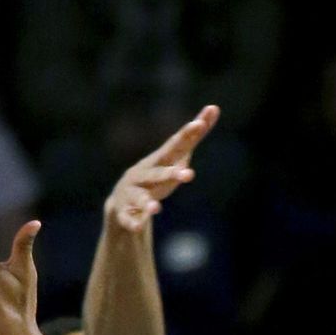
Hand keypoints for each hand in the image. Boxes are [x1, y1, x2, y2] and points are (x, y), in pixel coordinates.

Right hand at [105, 104, 219, 230]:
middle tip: (188, 175)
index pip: (174, 146)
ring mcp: (131, 194)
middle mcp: (142, 175)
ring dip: (147, 202)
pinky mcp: (124, 214)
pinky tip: (138, 226)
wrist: (121, 202)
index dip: (185, 135)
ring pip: (140, 198)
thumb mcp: (175, 158)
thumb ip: (193, 137)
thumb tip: (214, 108)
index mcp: (157, 160)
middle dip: (171, 174)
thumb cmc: (155, 176)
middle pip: (157, 173)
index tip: (198, 124)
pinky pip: (128, 219)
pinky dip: (133, 223)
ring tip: (156, 208)